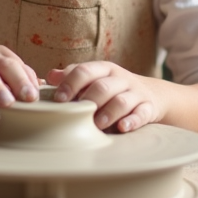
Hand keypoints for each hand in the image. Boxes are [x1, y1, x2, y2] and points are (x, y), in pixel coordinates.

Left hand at [46, 62, 164, 132]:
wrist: (150, 94)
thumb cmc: (112, 88)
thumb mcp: (94, 78)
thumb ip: (72, 77)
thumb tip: (47, 77)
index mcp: (103, 69)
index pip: (85, 71)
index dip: (70, 84)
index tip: (59, 99)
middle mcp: (120, 78)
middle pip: (103, 86)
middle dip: (89, 101)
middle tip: (77, 115)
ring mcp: (135, 93)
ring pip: (122, 101)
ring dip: (108, 113)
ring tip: (97, 125)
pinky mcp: (148, 108)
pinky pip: (141, 114)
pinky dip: (132, 121)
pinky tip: (122, 128)